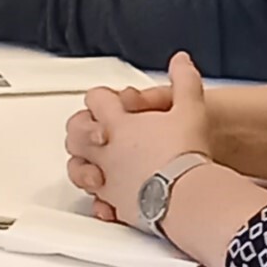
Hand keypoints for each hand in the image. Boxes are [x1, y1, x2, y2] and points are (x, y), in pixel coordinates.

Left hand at [65, 52, 209, 226]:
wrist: (184, 195)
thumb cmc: (184, 154)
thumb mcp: (191, 109)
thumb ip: (185, 81)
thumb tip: (181, 61)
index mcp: (119, 124)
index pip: (96, 99)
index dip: (102, 96)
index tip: (111, 100)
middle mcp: (106, 151)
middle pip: (76, 132)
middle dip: (82, 128)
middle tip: (95, 128)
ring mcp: (107, 179)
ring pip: (77, 168)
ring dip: (83, 163)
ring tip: (95, 162)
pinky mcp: (114, 204)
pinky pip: (97, 201)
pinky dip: (99, 199)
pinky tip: (107, 198)